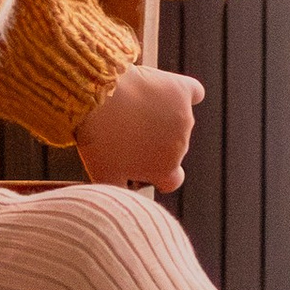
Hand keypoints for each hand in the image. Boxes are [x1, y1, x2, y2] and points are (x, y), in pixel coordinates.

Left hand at [79, 62, 203, 193]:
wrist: (97, 95)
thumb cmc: (98, 137)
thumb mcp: (103, 174)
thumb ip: (121, 192)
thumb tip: (128, 199)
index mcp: (166, 169)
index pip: (172, 180)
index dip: (157, 176)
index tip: (143, 168)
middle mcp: (181, 146)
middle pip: (173, 151)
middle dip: (156, 146)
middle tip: (128, 136)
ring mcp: (184, 117)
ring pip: (178, 123)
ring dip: (162, 120)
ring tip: (132, 112)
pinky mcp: (182, 90)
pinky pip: (192, 94)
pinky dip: (182, 95)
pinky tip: (170, 93)